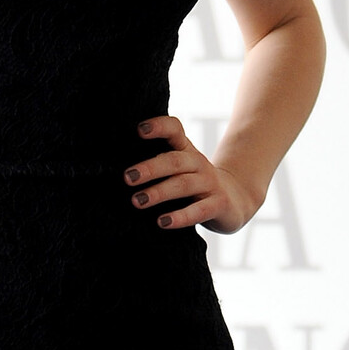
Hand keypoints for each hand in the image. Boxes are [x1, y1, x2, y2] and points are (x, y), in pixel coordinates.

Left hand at [122, 114, 260, 232]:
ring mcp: (209, 183)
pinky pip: (198, 211)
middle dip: (149, 168)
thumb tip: (115, 172)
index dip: (159, 126)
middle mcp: (198, 163)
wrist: (233, 200)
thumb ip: (156, 164)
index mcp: (186, 150)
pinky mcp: (218, 204)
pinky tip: (162, 222)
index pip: (175, 129)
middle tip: (126, 177)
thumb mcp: (178, 169)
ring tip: (137, 201)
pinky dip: (180, 217)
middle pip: (174, 161)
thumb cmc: (193, 184)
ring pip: (183, 185)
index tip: (138, 130)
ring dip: (158, 192)